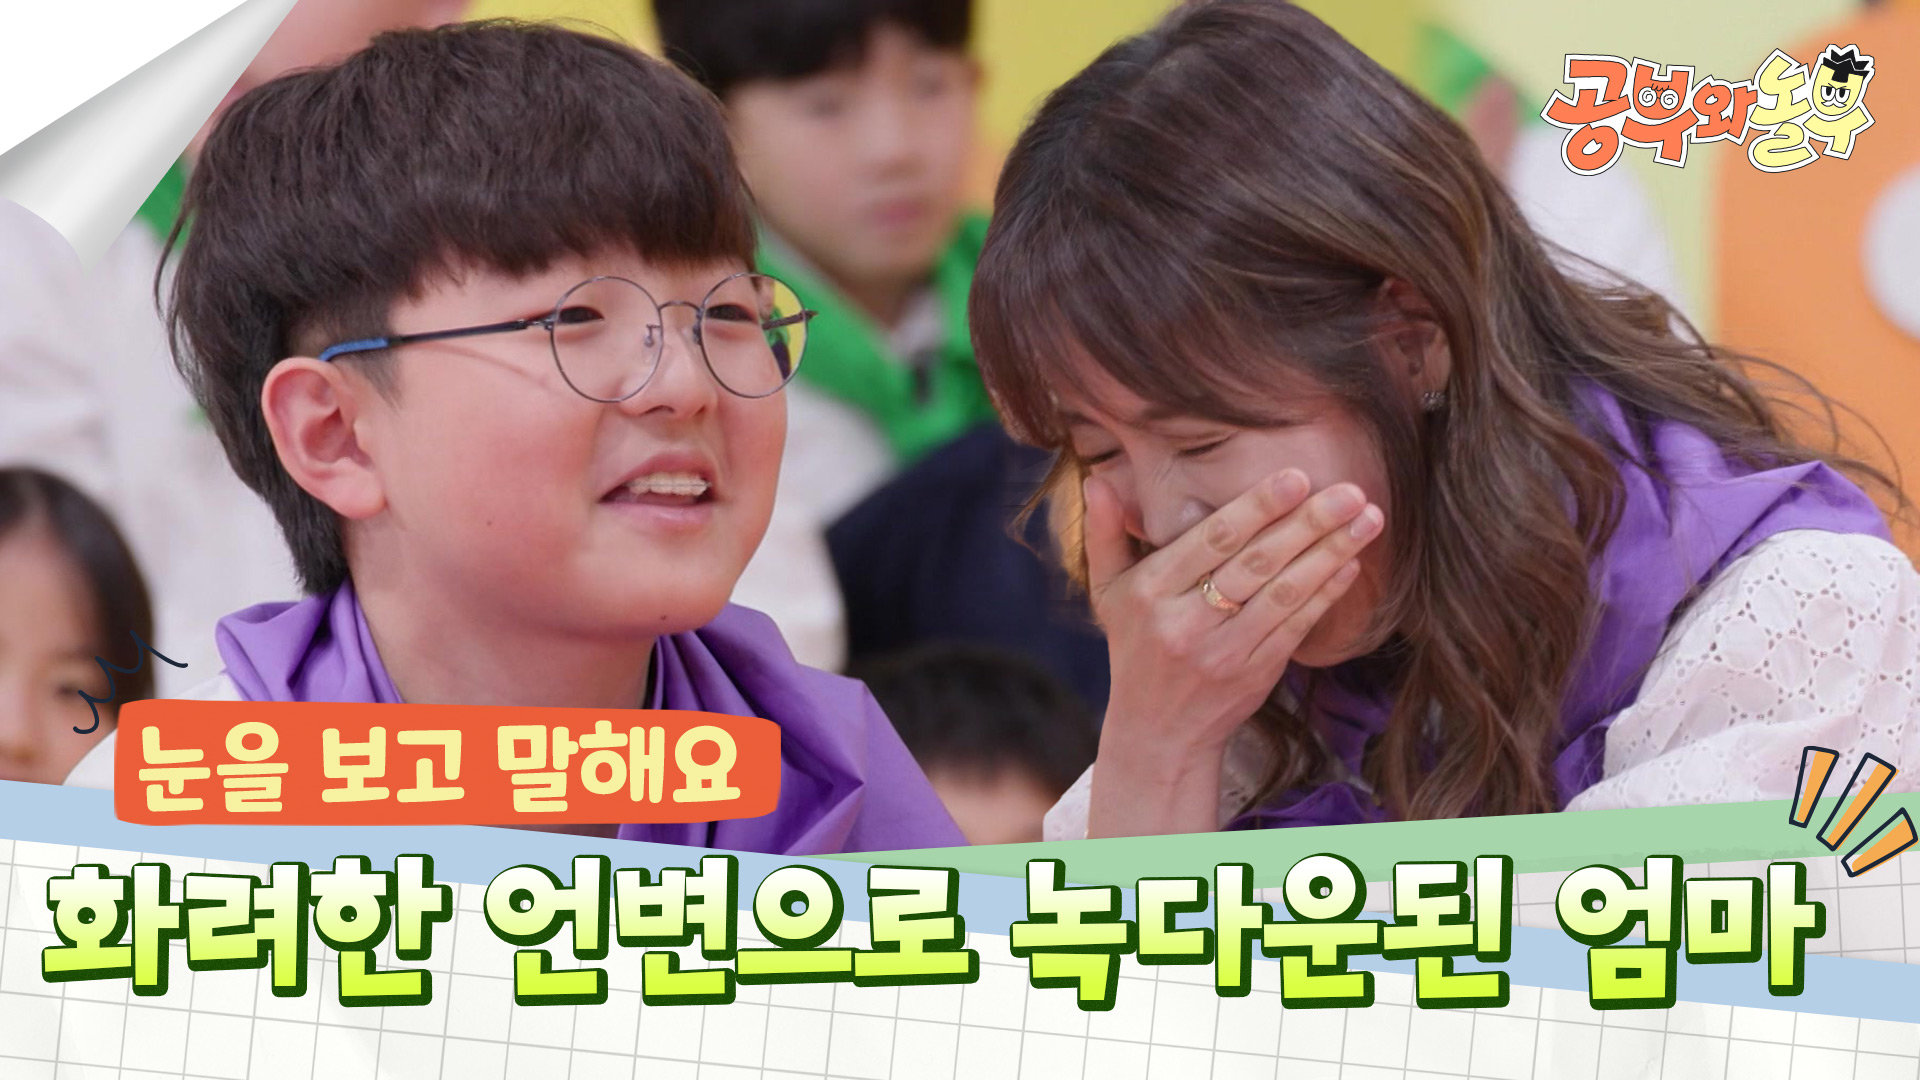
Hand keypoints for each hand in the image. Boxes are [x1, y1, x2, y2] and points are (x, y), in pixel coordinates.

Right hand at [1082, 468, 1382, 835]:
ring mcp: (1224, 652)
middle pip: (1256, 564)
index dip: (1256, 508)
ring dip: (1331, 553)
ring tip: (1368, 519)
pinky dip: (1327, 593)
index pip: (1211, 542)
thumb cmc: (1135, 648)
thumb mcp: (1108, 592)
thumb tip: (1097, 478)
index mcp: (1152, 593)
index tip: (1296, 477)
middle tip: (1351, 491)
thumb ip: (1104, 534)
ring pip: (1285, 594)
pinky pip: (1297, 627)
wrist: (1157, 734)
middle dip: (1308, 523)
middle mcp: (1187, 623)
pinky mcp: (1256, 674)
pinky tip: (1351, 563)